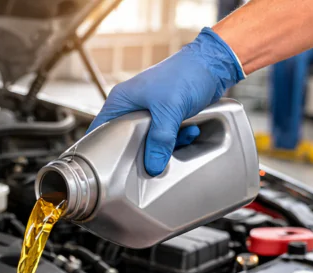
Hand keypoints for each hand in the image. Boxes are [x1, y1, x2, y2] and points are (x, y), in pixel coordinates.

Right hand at [87, 28, 243, 175]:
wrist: (212, 64)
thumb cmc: (185, 74)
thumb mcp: (170, 111)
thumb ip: (160, 141)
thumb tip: (153, 167)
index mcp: (121, 100)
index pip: (100, 131)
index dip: (101, 151)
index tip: (108, 169)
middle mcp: (131, 105)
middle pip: (126, 141)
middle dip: (142, 151)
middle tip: (154, 158)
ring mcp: (148, 110)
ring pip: (148, 141)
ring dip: (165, 145)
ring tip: (180, 138)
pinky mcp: (165, 114)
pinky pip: (164, 135)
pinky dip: (177, 138)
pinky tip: (190, 131)